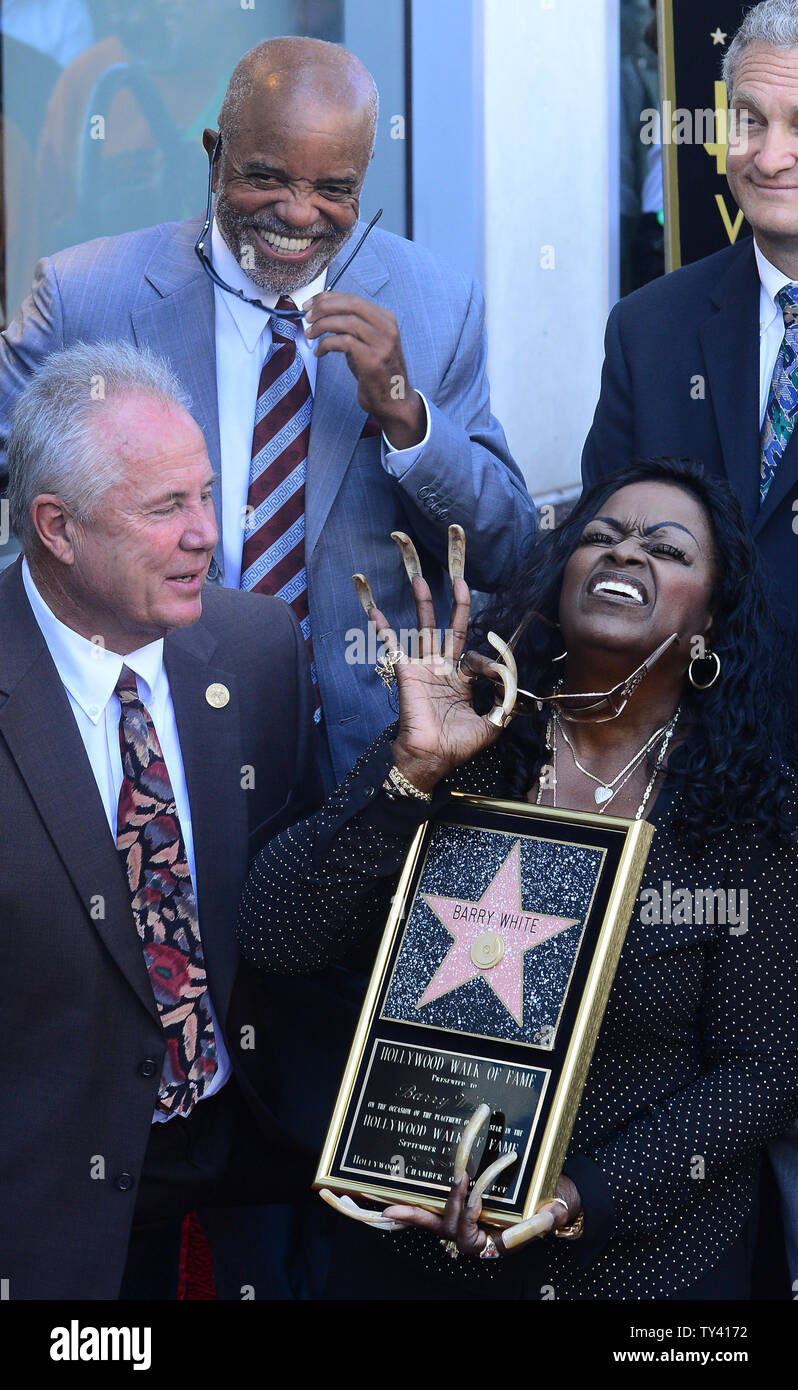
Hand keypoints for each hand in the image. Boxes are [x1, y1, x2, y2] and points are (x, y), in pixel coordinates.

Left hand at [304, 291, 425, 447]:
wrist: (394, 400)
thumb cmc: (376, 372)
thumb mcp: (367, 343)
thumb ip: (351, 327)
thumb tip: (321, 313)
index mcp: (386, 319)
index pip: (353, 298)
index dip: (328, 298)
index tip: (310, 304)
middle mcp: (386, 328)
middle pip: (350, 304)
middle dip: (324, 307)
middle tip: (307, 316)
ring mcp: (381, 343)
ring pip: (346, 321)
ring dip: (322, 325)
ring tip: (309, 334)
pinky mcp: (372, 360)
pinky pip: (343, 342)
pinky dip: (326, 344)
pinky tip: (319, 352)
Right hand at [366, 568, 501, 792]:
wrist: (431, 758)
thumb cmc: (457, 746)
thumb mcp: (491, 725)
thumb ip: (504, 704)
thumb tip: (513, 682)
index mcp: (461, 681)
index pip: (476, 657)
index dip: (491, 662)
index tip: (498, 676)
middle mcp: (442, 670)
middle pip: (449, 629)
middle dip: (456, 605)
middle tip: (459, 579)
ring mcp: (423, 669)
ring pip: (424, 629)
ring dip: (423, 604)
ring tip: (420, 579)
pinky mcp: (407, 673)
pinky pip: (394, 646)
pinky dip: (384, 629)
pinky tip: (375, 610)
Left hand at [381, 1173, 582, 1258]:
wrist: (549, 1203)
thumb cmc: (548, 1210)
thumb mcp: (551, 1215)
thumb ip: (549, 1218)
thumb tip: (546, 1215)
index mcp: (492, 1245)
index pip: (469, 1236)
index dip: (468, 1215)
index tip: (476, 1195)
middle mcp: (475, 1238)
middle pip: (444, 1230)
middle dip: (420, 1219)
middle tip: (393, 1210)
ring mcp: (467, 1226)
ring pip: (437, 1222)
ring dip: (414, 1215)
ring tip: (389, 1208)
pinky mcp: (463, 1212)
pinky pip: (438, 1214)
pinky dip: (418, 1211)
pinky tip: (396, 1206)